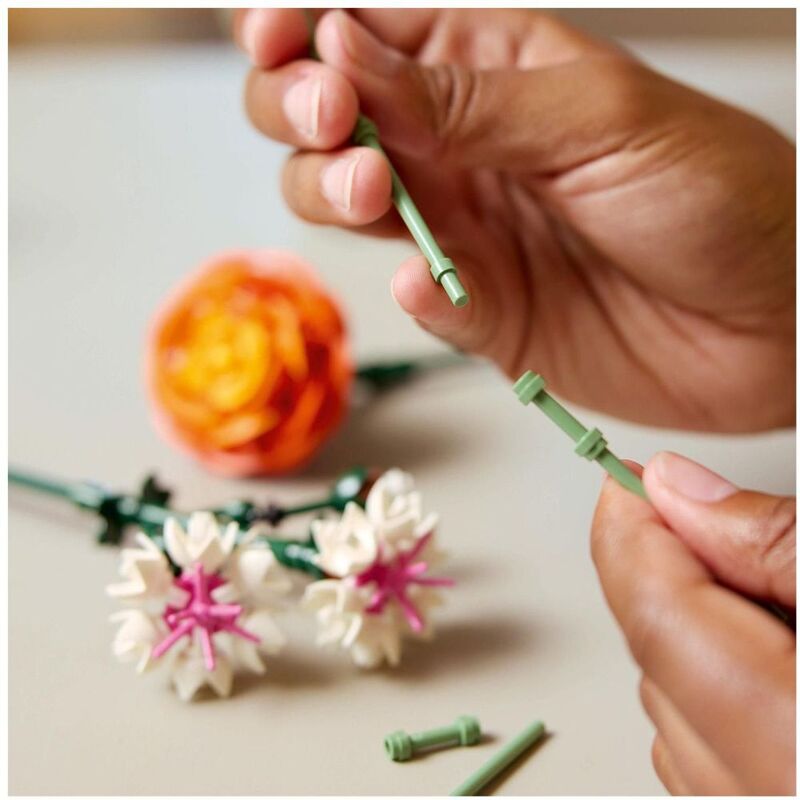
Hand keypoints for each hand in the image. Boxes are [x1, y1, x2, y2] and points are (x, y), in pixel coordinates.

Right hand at [234, 9, 793, 431]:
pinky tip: (429, 282)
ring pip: (346, 208)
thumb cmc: (713, 189)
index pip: (362, 38)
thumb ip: (465, 99)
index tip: (278, 37)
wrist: (773, 317)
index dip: (301, 31)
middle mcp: (459, 150)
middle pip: (326, 124)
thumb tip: (343, 50)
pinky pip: (417, 300)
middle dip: (302, 113)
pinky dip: (411, 292)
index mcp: (485, 73)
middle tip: (333, 119)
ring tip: (376, 194)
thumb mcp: (595, 116)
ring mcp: (464, 234)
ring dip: (334, 194)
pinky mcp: (481, 313)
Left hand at [592, 451, 794, 794]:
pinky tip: (778, 659)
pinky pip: (710, 764)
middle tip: (712, 522)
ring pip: (675, 717)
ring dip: (697, 641)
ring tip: (768, 596)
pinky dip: (721, 697)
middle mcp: (762, 798)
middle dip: (669, 581)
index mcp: (791, 744)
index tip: (628, 481)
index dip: (632, 538)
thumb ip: (773, 542)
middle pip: (661, 668)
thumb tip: (674, 488)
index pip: (661, 623)